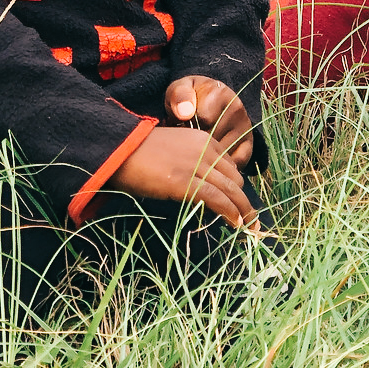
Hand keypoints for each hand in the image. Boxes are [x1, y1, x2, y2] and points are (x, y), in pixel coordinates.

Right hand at [109, 125, 258, 228]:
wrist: (119, 150)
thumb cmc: (140, 153)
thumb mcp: (174, 150)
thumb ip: (193, 161)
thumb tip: (204, 185)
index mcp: (203, 140)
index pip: (231, 166)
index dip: (236, 187)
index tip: (239, 203)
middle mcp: (205, 149)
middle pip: (235, 178)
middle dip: (242, 200)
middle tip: (247, 219)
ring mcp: (195, 165)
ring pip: (231, 189)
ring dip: (243, 210)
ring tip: (249, 228)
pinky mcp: (185, 181)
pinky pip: (216, 198)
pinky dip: (230, 211)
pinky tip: (236, 223)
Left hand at [166, 75, 253, 166]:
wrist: (205, 102)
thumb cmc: (188, 99)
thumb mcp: (178, 91)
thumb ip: (179, 97)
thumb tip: (184, 113)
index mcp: (220, 93)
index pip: (205, 118)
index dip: (188, 128)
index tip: (181, 127)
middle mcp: (237, 109)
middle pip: (214, 137)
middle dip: (197, 144)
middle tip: (186, 143)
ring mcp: (245, 127)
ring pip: (224, 152)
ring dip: (208, 157)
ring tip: (196, 150)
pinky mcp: (248, 144)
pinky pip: (236, 162)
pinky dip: (221, 165)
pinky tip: (209, 160)